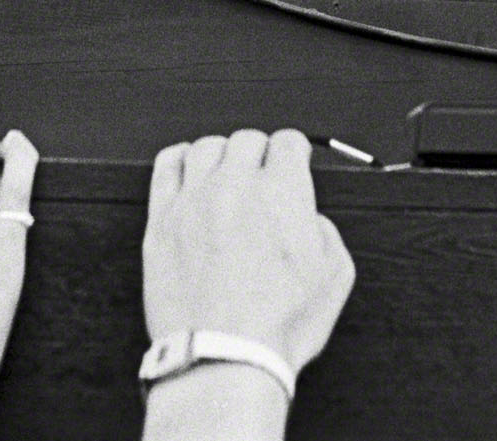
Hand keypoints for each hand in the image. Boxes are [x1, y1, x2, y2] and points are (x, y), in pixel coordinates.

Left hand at [143, 130, 354, 393]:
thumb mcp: (334, 279)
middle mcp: (236, 185)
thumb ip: (327, 233)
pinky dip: (180, 159)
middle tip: (262, 176)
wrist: (222, 357)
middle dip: (260, 154)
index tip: (292, 162)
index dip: (295, 153)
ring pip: (206, 147)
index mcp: (282, 192)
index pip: (289, 141)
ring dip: (221, 156)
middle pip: (247, 139)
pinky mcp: (161, 220)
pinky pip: (166, 166)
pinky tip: (187, 169)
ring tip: (226, 176)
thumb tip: (309, 221)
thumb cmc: (275, 326)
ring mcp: (194, 200)